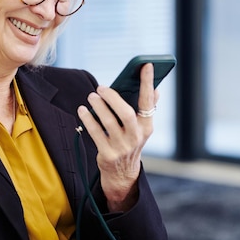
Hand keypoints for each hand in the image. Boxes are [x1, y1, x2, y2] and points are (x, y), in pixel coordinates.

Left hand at [77, 63, 158, 210]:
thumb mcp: (142, 129)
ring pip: (108, 122)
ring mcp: (122, 147)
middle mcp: (136, 137)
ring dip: (98, 107)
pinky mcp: (107, 154)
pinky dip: (88, 120)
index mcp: (147, 127)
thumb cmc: (130, 143)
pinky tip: (82, 110)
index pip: (148, 102)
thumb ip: (147, 109)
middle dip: (113, 98)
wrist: (122, 174)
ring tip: (91, 96)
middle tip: (101, 87)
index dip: (148, 83)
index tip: (146, 65)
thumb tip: (156, 89)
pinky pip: (95, 133)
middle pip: (126, 113)